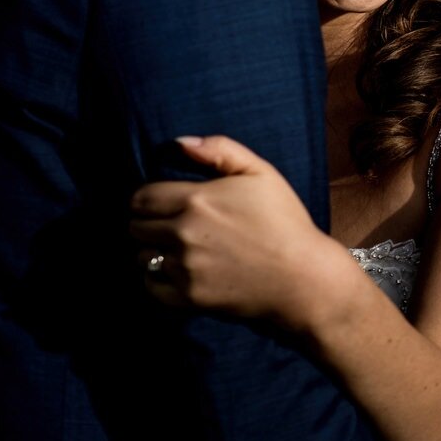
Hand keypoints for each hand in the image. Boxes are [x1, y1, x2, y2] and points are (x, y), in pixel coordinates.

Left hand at [129, 135, 347, 330]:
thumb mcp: (262, 174)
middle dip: (149, 224)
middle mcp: (183, 233)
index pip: (141, 197)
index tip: (162, 204)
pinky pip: (150, 287)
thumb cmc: (286, 223)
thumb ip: (220, 150)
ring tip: (178, 251)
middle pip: (136, 227)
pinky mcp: (188, 297)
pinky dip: (157, 280)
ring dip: (153, 252)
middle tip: (171, 227)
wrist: (304, 279)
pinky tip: (177, 273)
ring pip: (142, 257)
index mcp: (197, 200)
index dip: (148, 199)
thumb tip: (179, 143)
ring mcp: (184, 267)